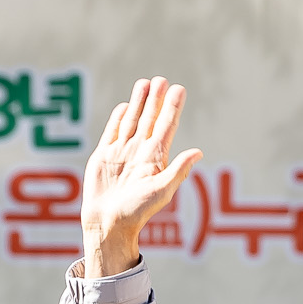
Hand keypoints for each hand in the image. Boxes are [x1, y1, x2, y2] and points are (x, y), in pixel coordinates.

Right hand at [81, 76, 202, 277]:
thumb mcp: (162, 191)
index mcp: (156, 159)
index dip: (173, 108)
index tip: (179, 90)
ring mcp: (122, 152)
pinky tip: (125, 106)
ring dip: (139, 102)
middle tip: (162, 80)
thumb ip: (178, 170)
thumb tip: (198, 152)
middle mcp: (140, 152)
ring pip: (132, 121)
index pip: (166, 127)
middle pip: (150, 119)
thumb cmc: (137, 211)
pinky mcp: (103, 155)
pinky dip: (119, 118)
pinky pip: (113, 132)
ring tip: (145, 83)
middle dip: (156, 100)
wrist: (108, 222)